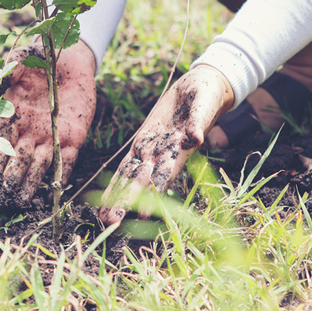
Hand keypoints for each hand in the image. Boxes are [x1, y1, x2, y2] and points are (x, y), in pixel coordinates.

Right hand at [0, 40, 96, 207]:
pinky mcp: (74, 137)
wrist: (72, 58)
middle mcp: (29, 132)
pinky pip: (67, 160)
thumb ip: (5, 72)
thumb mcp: (21, 58)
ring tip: (22, 205)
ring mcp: (51, 136)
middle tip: (3, 203)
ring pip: (38, 167)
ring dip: (30, 185)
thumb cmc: (40, 58)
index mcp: (12, 117)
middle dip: (9, 182)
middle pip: (17, 163)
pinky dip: (61, 176)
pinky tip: (55, 192)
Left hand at [98, 65, 234, 224]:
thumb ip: (199, 121)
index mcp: (180, 149)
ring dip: (119, 196)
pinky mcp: (143, 141)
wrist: (200, 87)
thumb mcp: (204, 105)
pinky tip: (107, 196)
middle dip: (127, 202)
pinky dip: (118, 179)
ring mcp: (152, 149)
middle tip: (111, 223)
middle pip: (142, 182)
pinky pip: (128, 163)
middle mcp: (165, 155)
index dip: (152, 194)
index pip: (164, 176)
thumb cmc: (206, 96)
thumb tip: (195, 138)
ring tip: (105, 218)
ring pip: (132, 176)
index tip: (142, 215)